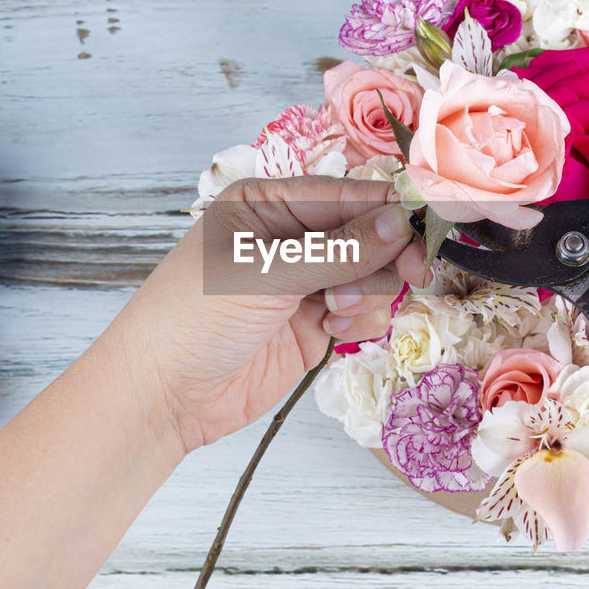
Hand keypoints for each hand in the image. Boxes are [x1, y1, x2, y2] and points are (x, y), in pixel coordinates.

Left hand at [102, 177, 423, 455]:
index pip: (346, 193)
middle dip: (384, 255)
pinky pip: (364, 311)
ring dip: (368, 292)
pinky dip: (361, 321)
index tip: (426, 228)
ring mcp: (304, 283)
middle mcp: (289, 238)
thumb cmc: (192, 318)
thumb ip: (339, 249)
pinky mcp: (314, 325)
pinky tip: (332, 332)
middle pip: (370, 232)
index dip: (389, 209)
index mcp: (268, 204)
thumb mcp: (266, 273)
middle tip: (410, 274)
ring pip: (373, 274)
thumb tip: (400, 219)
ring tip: (333, 312)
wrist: (162, 395)